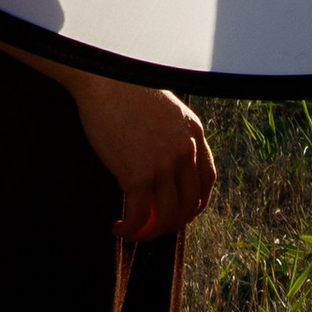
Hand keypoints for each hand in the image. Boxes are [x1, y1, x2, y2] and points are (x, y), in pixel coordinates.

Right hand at [65, 75, 217, 242]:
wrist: (104, 80)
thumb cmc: (127, 90)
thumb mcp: (166, 110)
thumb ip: (173, 134)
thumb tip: (164, 162)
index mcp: (194, 133)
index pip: (207, 180)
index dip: (197, 202)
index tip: (183, 212)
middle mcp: (185, 151)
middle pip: (189, 202)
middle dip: (174, 222)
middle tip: (156, 227)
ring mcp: (162, 164)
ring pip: (167, 215)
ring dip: (152, 231)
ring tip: (135, 231)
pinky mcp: (136, 174)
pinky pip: (138, 215)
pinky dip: (130, 229)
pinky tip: (119, 228)